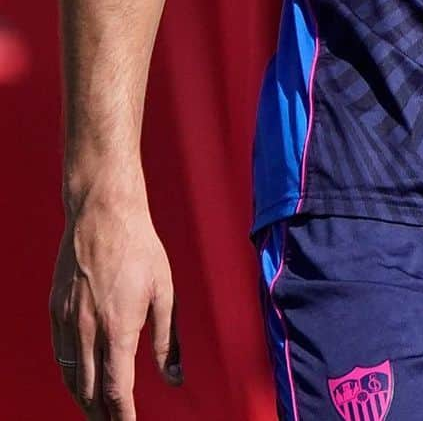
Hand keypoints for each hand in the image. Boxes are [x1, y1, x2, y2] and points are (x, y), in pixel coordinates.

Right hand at [49, 194, 181, 417]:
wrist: (103, 214)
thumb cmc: (140, 249)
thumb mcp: (164, 291)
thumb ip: (168, 339)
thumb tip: (175, 377)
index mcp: (119, 327)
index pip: (116, 389)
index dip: (121, 416)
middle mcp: (88, 329)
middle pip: (89, 391)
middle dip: (101, 414)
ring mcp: (67, 320)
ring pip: (71, 376)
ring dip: (82, 400)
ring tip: (97, 412)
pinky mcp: (55, 309)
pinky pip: (60, 354)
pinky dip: (69, 374)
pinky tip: (79, 380)